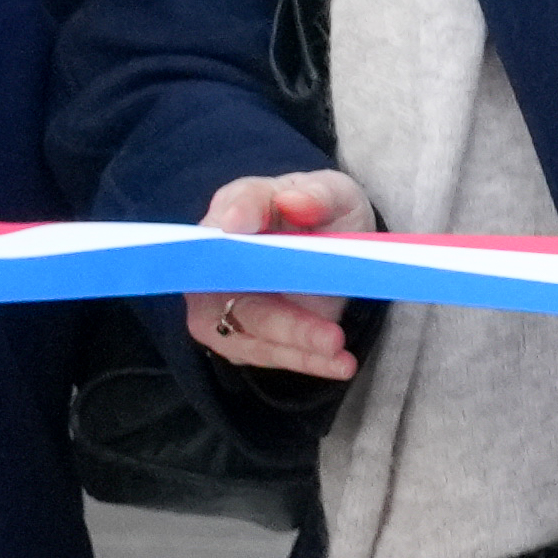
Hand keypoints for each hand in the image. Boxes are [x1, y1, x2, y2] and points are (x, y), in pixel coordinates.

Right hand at [183, 163, 371, 384]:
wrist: (329, 239)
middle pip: (235, 291)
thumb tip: (294, 200)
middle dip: (282, 319)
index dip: (234, 218)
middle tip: (329, 335)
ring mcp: (221, 301)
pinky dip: (304, 361)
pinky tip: (339, 364)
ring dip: (295, 347)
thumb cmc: (320, 209)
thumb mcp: (332, 193)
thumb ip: (315, 194)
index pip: (226, 215)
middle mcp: (217, 259)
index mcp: (237, 209)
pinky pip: (266, 352)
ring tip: (339, 352)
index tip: (240, 225)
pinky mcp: (240, 333)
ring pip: (249, 332)